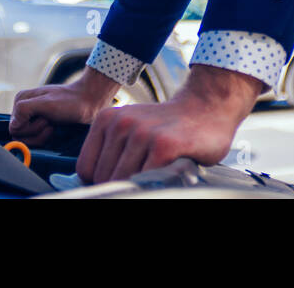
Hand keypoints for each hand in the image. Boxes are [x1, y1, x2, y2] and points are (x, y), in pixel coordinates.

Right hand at [10, 67, 120, 147]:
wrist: (89, 103)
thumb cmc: (70, 101)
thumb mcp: (46, 103)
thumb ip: (24, 110)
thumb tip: (12, 125)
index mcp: (21, 101)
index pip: (13, 128)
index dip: (29, 128)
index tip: (44, 118)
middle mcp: (24, 110)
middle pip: (20, 136)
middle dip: (37, 131)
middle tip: (51, 121)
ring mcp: (32, 119)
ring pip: (28, 141)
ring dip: (43, 134)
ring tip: (54, 123)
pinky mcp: (40, 127)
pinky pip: (36, 141)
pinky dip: (46, 138)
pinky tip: (55, 128)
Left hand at [75, 64, 262, 184]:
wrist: (207, 107)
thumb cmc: (168, 126)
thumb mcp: (131, 130)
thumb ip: (111, 152)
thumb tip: (94, 187)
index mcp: (106, 119)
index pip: (86, 169)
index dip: (101, 182)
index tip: (121, 179)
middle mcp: (121, 123)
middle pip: (104, 179)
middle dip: (122, 185)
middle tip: (144, 175)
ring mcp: (142, 133)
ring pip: (123, 181)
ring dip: (141, 184)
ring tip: (157, 170)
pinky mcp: (163, 145)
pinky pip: (147, 180)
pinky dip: (156, 183)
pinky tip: (168, 170)